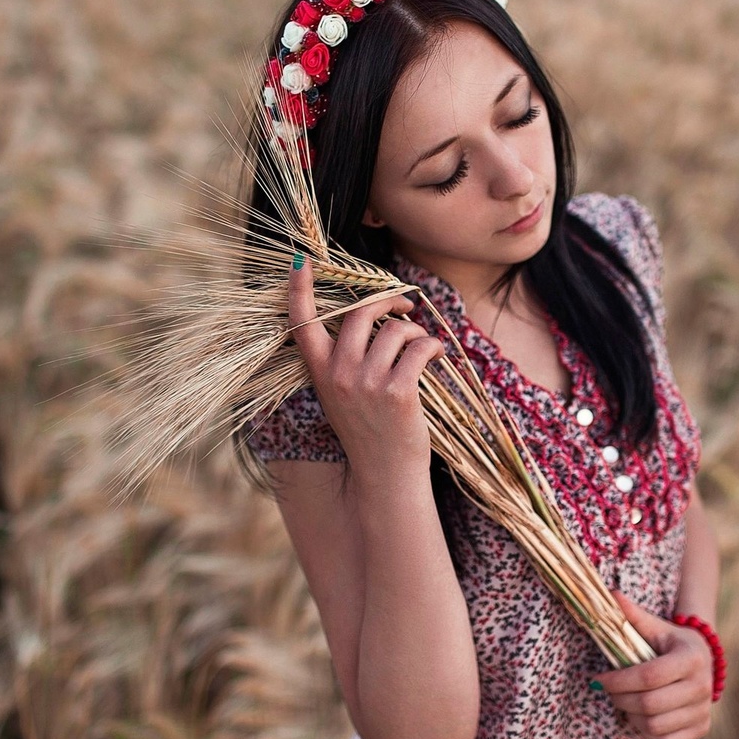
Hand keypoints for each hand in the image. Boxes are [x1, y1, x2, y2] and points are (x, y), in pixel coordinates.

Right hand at [287, 259, 444, 470]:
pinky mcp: (397, 391)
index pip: (302, 323)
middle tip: (406, 307)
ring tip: (424, 348)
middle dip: (388, 302)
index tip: (301, 261)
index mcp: (320, 372)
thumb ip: (349, 359)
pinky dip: (434, 347)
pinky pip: (420, 348)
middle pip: (361, 312)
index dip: (300, 290)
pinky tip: (438, 357)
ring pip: (396, 329)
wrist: (384, 477)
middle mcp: (339, 374)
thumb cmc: (369, 432)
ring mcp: (367, 383)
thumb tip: (376, 314)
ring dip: (416, 332)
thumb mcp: (344, 395)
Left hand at [589, 590, 714, 738]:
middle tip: (609, 691)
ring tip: (626, 701)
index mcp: (691, 658)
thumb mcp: (656, 627)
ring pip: (654, 726)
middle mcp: (703, 687)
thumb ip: (634, 616)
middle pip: (649, 705)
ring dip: (631, 716)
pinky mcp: (702, 729)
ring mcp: (704, 711)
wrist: (704, 662)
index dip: (618, 681)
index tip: (598, 678)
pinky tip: (642, 716)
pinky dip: (646, 733)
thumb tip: (610, 595)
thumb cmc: (671, 644)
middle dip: (620, 699)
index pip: (648, 677)